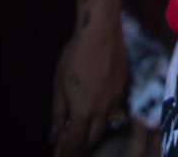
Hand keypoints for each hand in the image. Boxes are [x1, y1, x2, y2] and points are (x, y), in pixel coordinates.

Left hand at [50, 0, 127, 156]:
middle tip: (68, 147)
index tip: (58, 156)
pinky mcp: (123, 88)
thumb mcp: (59, 86)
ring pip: (105, 126)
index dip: (65, 151)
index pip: (74, 142)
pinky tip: (96, 112)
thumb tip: (54, 137)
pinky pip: (113, 111)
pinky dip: (102, 118)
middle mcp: (103, 110)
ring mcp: (116, 100)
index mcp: (84, 111)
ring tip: (81, 132)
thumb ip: (57, 114)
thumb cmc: (75, 57)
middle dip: (79, 147)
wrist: (101, 33)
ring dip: (92, 133)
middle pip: (92, 139)